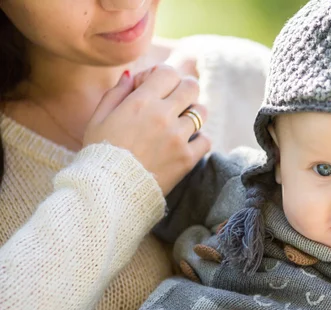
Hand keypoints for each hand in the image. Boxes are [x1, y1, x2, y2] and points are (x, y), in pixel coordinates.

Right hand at [83, 65, 209, 195]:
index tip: (153, 88)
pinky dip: (199, 139)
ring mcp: (178, 137)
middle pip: (191, 87)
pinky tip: (185, 143)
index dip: (163, 76)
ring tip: (179, 123)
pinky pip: (206, 140)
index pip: (168, 72)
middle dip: (183, 89)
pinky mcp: (187, 159)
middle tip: (174, 101)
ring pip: (201, 112)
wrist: (108, 191)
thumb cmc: (100, 153)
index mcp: (141, 102)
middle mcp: (163, 116)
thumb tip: (131, 75)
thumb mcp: (98, 119)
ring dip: (192, 114)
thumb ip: (116, 93)